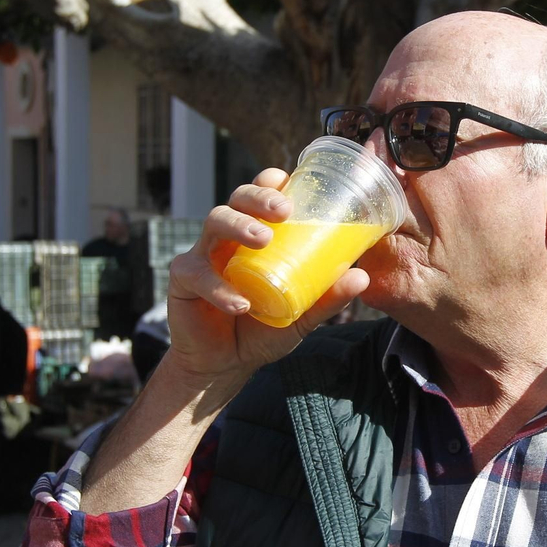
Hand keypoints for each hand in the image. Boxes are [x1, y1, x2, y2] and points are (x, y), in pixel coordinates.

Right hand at [162, 170, 369, 393]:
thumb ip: (327, 299)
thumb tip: (362, 277)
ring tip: (262, 239)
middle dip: (258, 197)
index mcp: (255, 237)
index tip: (288, 182)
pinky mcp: (184, 280)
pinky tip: (240, 303)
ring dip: (239, 226)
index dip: (271, 182)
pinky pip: (197, 274)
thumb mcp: (300, 317)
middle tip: (283, 211)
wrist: (225, 365)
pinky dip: (219, 288)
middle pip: (237, 199)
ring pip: (214, 222)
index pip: (260, 197)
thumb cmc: (261, 330)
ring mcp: (203, 254)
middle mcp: (228, 238)